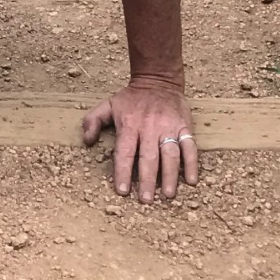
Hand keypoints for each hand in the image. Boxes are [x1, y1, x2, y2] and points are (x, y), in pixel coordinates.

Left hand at [80, 78, 198, 202]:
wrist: (158, 79)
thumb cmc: (131, 98)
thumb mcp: (107, 104)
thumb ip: (92, 121)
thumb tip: (87, 141)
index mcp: (129, 125)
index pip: (125, 153)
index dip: (122, 172)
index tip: (122, 191)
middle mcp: (149, 128)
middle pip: (148, 158)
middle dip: (146, 181)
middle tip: (145, 200)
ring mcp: (169, 128)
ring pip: (170, 155)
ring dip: (170, 176)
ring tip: (168, 195)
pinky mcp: (185, 127)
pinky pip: (190, 147)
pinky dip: (192, 164)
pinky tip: (191, 180)